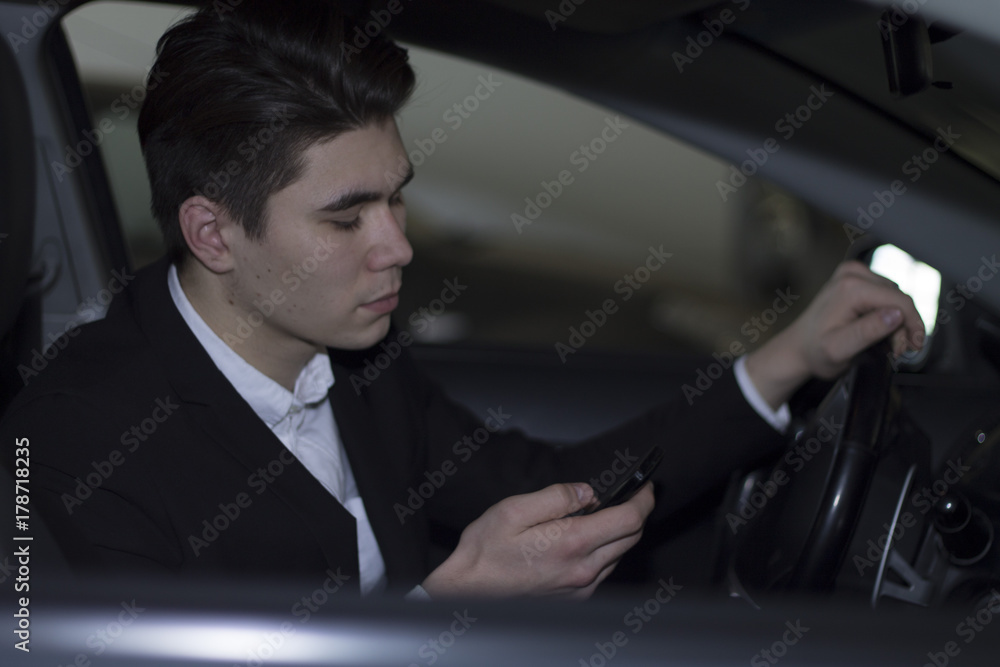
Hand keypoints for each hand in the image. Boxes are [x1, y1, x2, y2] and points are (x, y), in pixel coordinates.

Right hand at [421, 482, 653, 599]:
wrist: (468, 590)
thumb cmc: (486, 549)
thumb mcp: (515, 509)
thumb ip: (557, 496)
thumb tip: (588, 492)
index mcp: (572, 543)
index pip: (629, 519)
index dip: (643, 498)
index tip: (645, 485)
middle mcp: (583, 570)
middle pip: (631, 537)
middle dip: (637, 513)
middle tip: (632, 494)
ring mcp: (581, 587)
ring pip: (619, 555)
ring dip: (621, 532)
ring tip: (605, 513)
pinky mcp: (574, 597)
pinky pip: (604, 570)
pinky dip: (606, 551)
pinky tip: (587, 538)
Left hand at [745, 260, 924, 407]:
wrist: (798, 348)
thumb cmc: (816, 351)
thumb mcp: (840, 349)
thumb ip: (868, 332)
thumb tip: (896, 315)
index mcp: (851, 288)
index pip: (900, 301)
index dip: (914, 325)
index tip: (914, 347)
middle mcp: (852, 274)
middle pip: (899, 299)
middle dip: (904, 327)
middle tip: (896, 351)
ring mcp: (853, 274)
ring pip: (895, 298)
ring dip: (897, 323)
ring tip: (884, 344)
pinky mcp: (855, 280)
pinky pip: (885, 296)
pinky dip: (887, 315)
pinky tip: (878, 331)